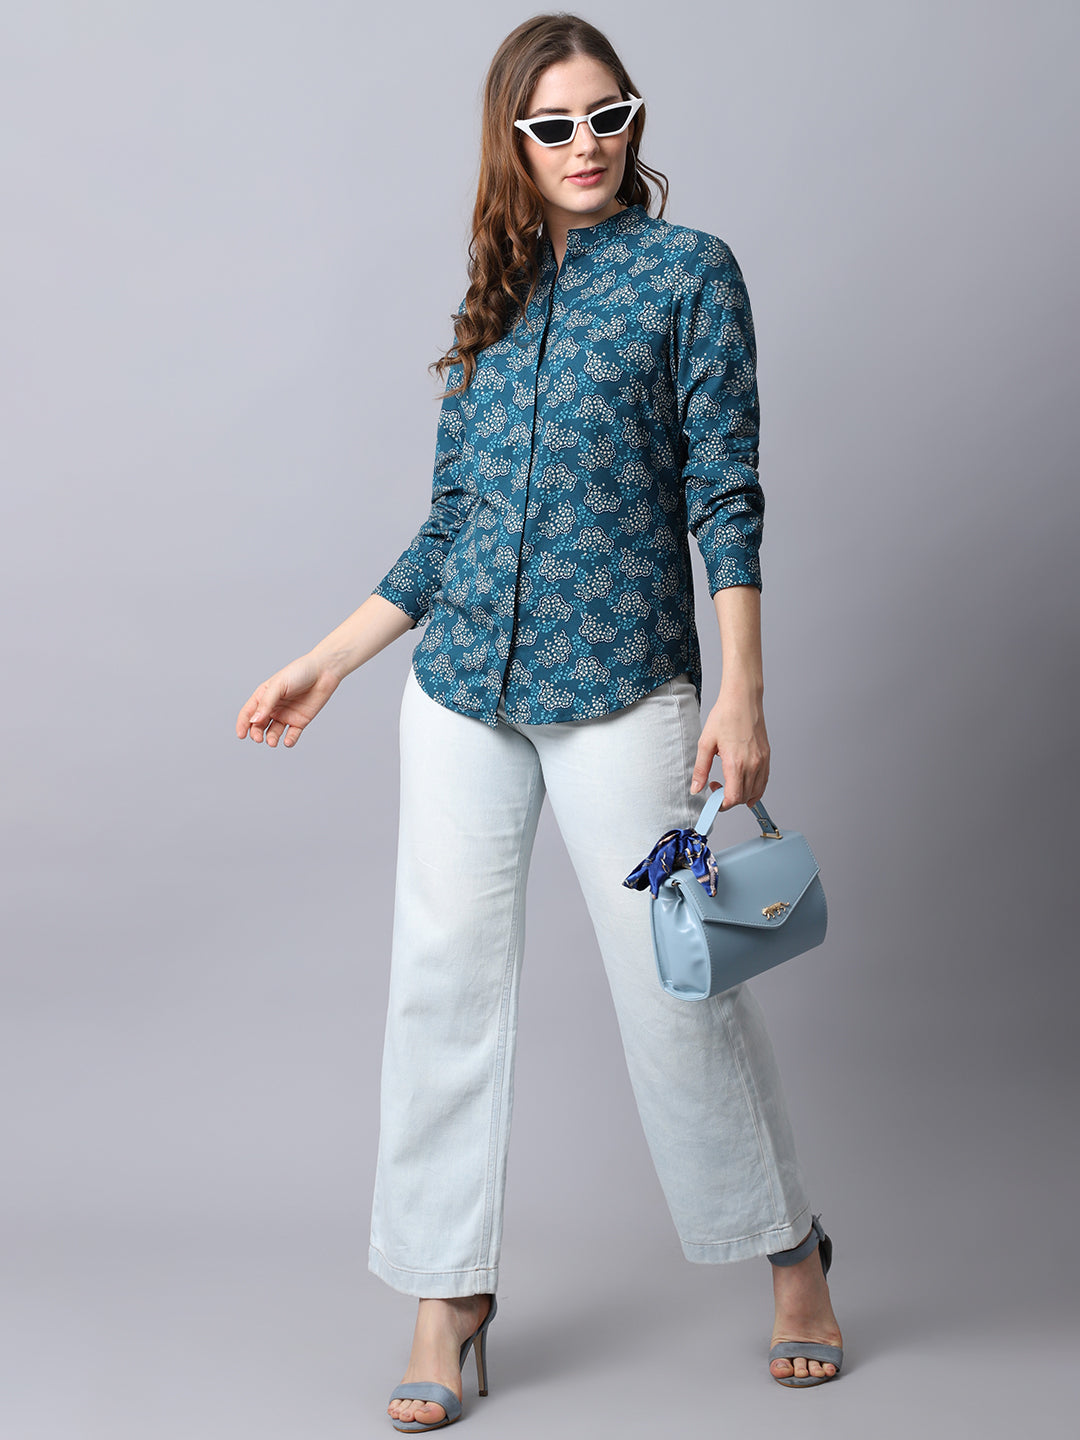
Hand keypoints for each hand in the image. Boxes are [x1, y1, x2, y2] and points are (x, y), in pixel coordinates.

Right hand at [236, 653, 341, 748]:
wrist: (324, 672)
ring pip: (274, 732)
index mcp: (263, 696)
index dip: (243, 724)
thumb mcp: (279, 685)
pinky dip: (289, 740)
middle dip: (256, 733)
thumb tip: (254, 720)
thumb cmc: (299, 672)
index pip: (248, 712)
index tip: (241, 735)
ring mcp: (286, 715)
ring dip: (271, 738)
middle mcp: (273, 707)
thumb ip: (266, 703)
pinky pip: (292, 735)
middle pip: (259, 725)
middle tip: (258, 739)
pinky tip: (287, 741)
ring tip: (272, 742)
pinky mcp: (300, 721)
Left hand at [690, 684, 769, 809]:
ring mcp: (762, 761)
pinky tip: (744, 786)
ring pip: (756, 792)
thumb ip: (700, 770)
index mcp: (736, 763)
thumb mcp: (705, 743)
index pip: (733, 798)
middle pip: (744, 798)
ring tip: (728, 784)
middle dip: (729, 799)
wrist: (743, 699)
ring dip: (742, 795)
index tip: (713, 801)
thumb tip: (696, 788)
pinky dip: (755, 789)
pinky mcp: (766, 756)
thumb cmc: (725, 716)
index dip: (722, 805)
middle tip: (716, 787)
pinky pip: (764, 781)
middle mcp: (752, 765)